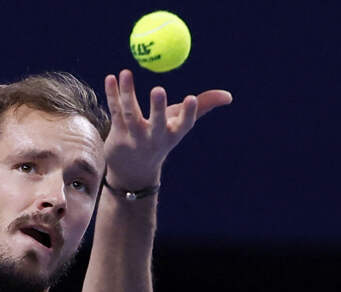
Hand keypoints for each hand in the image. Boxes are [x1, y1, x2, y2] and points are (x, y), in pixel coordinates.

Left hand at [104, 69, 231, 188]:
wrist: (133, 171)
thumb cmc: (161, 138)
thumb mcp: (180, 124)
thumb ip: (202, 107)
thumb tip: (228, 96)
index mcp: (173, 134)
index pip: (184, 125)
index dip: (188, 113)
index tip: (191, 99)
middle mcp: (154, 138)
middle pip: (156, 122)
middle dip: (158, 107)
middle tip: (158, 89)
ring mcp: (134, 137)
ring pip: (130, 113)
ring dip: (128, 93)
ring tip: (125, 73)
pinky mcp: (117, 134)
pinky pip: (115, 111)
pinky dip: (112, 94)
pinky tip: (111, 78)